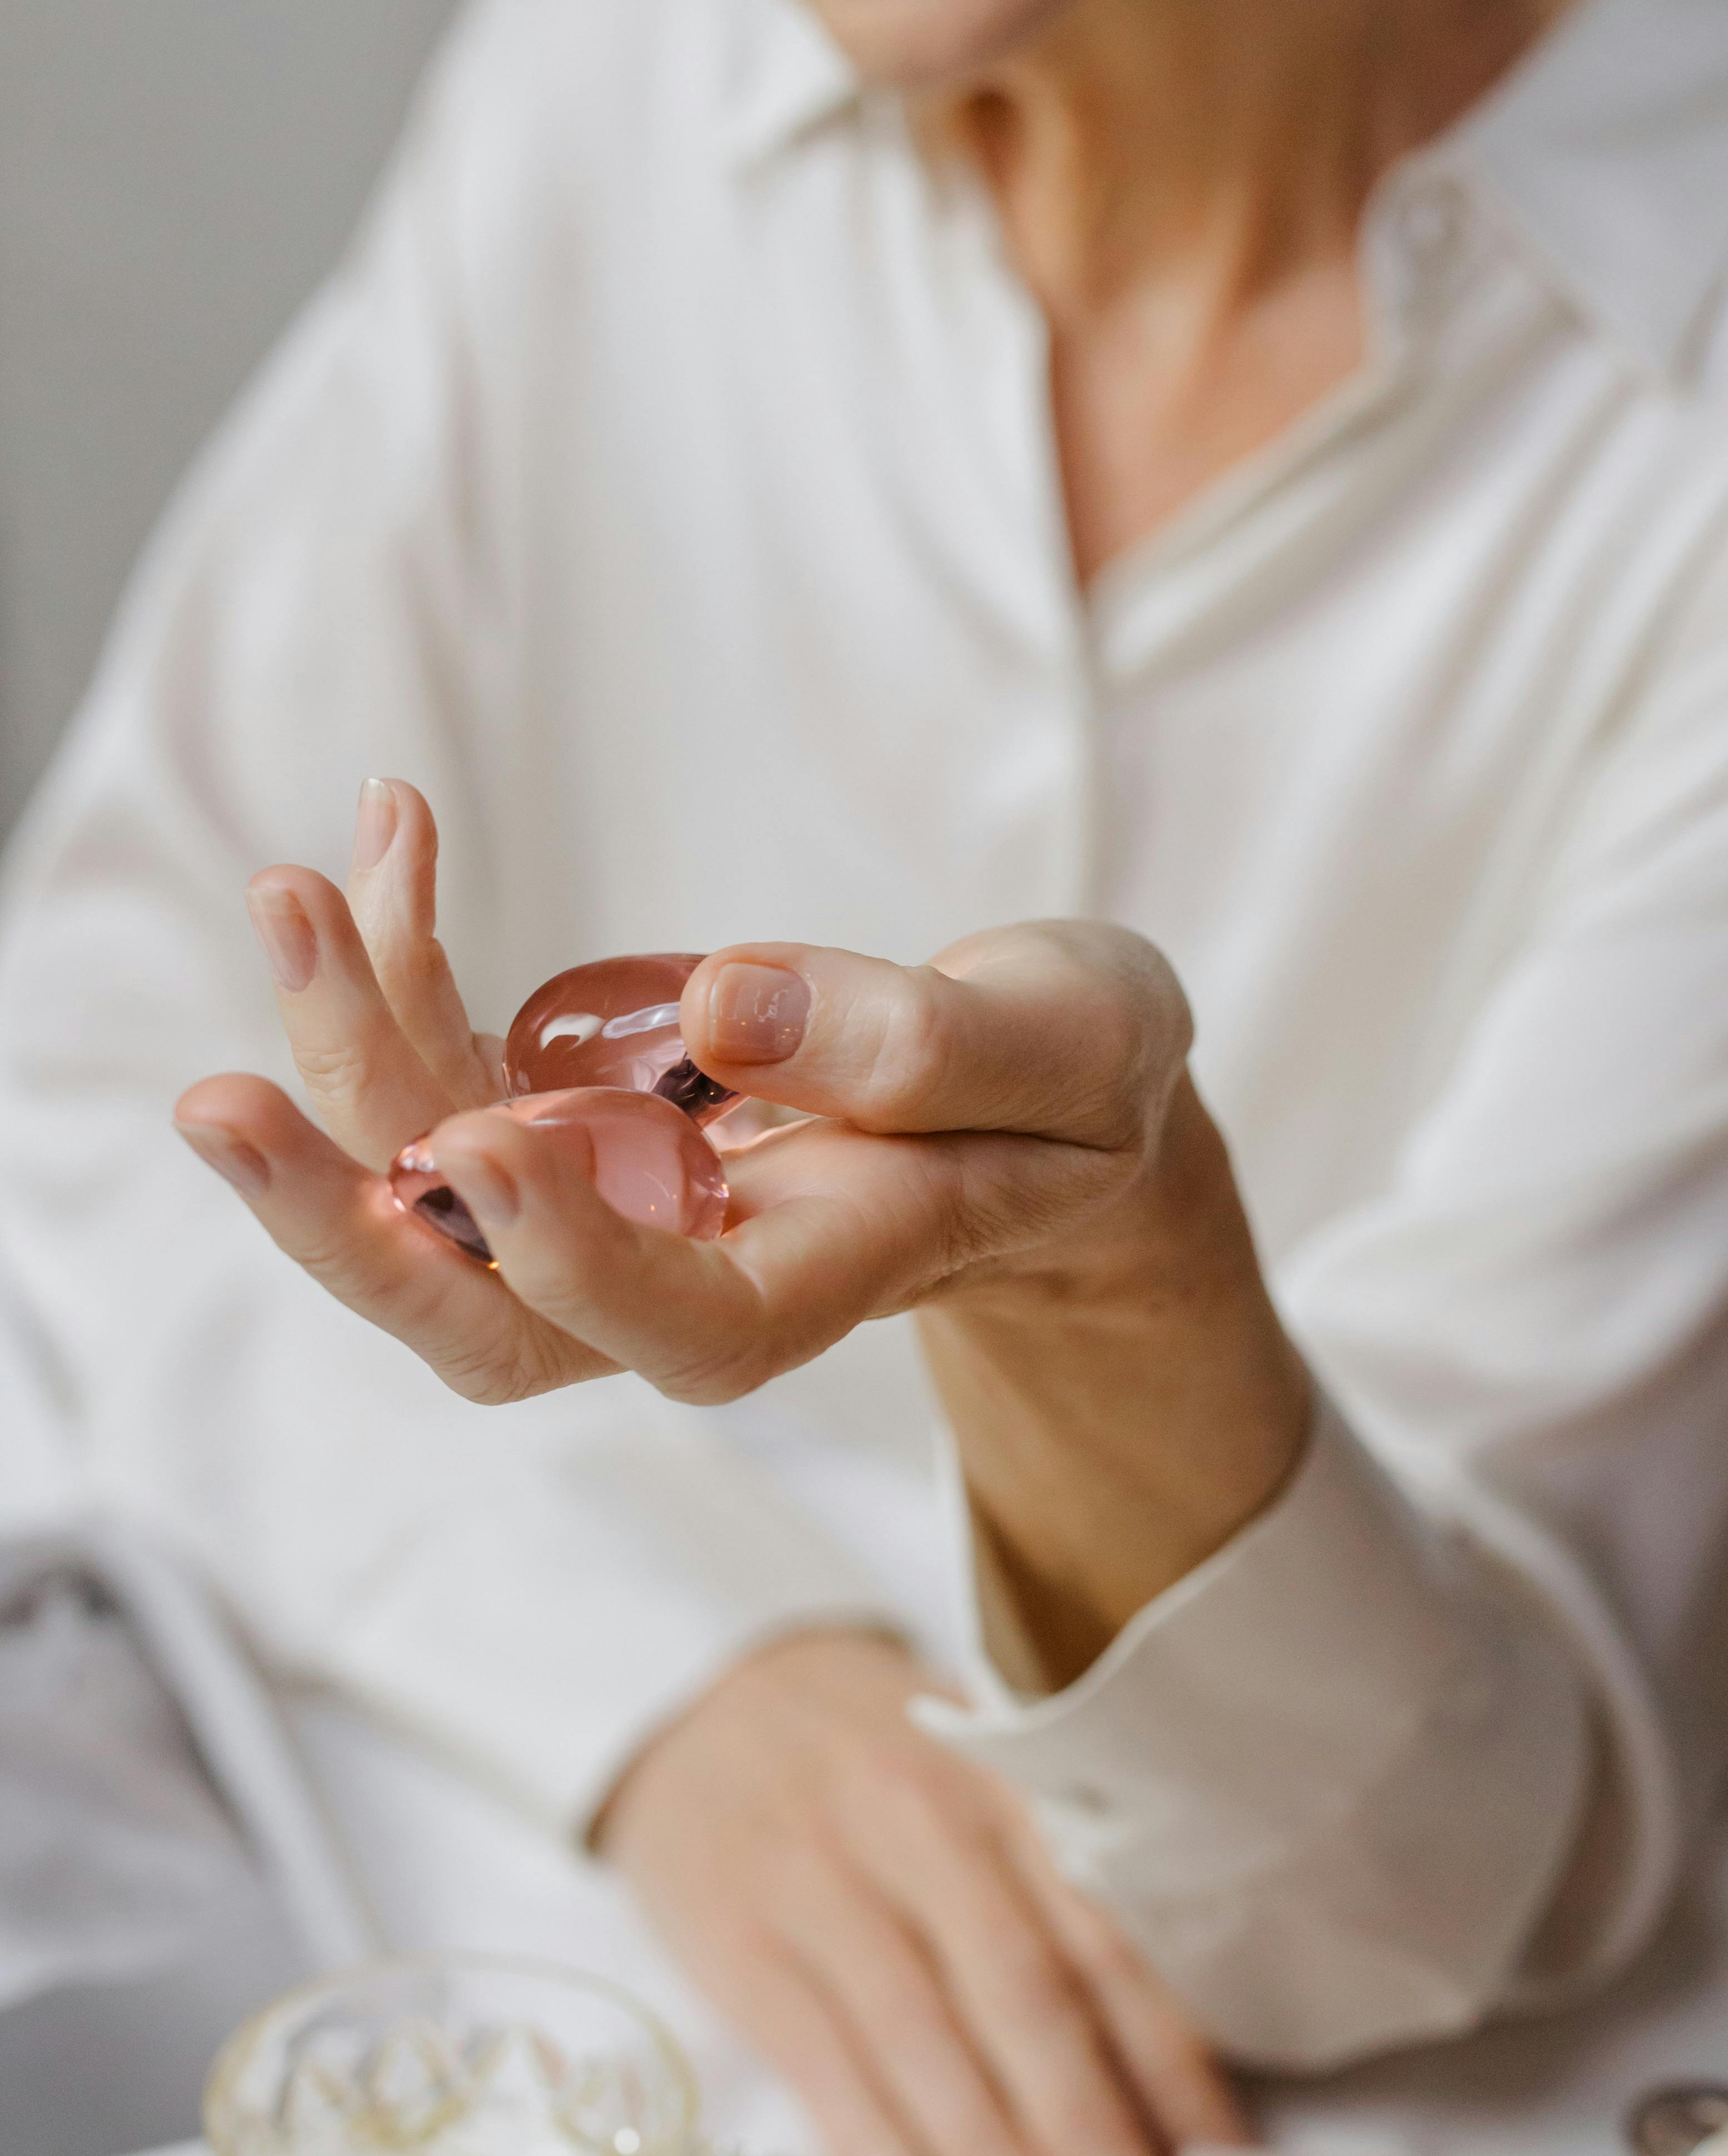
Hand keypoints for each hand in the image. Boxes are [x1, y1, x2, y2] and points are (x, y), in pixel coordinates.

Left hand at [177, 777, 1312, 1666]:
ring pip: (435, 1182)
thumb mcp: (1074, 1048)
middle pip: (484, 1314)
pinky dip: (407, 957)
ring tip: (298, 887)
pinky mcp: (579, 1119)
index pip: (678, 1324)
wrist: (1047, 1096)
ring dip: (345, 1044)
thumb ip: (931, 1043)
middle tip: (223, 1110)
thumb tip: (723, 1004)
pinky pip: (455, 1062)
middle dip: (342, 1226)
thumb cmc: (1076, 1085)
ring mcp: (618, 1200)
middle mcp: (693, 1267)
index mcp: (829, 1275)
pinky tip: (395, 831)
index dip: (569, 1259)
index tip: (481, 1149)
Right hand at [598, 1628, 1245, 2155]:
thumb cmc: (873, 1754)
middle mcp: (921, 1821)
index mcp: (1002, 1782)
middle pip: (1025, 1992)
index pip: (1103, 1930)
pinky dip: (875, 2149)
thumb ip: (1058, 1877)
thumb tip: (1172, 2040)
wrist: (704, 1698)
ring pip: (925, 2036)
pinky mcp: (739, 1936)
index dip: (1167, 2057)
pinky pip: (819, 2055)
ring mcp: (822, 1878)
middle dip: (1094, 2132)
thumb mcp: (973, 1772)